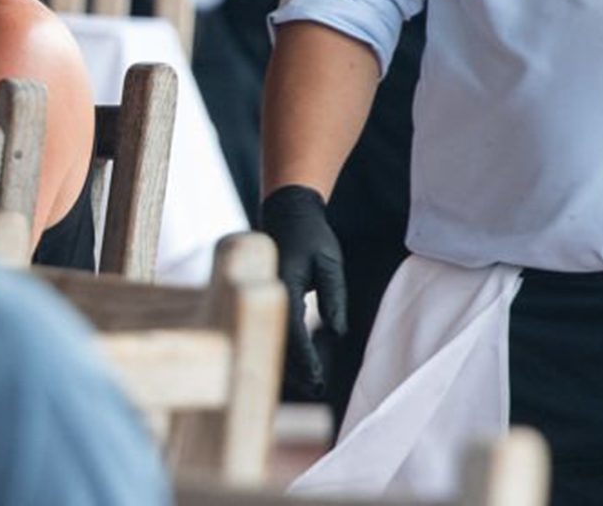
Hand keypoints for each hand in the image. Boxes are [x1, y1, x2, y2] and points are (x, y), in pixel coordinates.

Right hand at [260, 185, 346, 398]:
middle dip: (297, 370)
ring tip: (313, 382)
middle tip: (319, 389)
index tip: (318, 379)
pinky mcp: (268, 300)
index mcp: (283, 286)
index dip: (305, 359)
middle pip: (279, 343)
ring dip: (290, 364)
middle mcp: (269, 296)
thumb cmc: (311, 235)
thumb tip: (338, 331)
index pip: (293, 331)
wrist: (287, 213)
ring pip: (274, 340)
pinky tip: (301, 363)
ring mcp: (264, 298)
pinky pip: (275, 330)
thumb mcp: (329, 261)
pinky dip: (286, 349)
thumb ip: (334, 295)